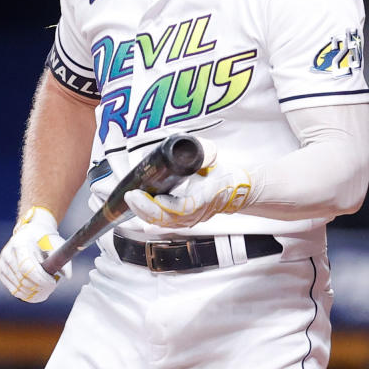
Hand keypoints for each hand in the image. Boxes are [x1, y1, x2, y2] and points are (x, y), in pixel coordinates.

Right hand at [0, 206, 70, 302]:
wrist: (30, 234)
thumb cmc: (45, 239)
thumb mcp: (55, 243)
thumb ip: (61, 257)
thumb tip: (68, 276)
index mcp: (19, 244)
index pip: (27, 267)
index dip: (40, 278)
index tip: (53, 282)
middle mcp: (7, 255)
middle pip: (22, 279)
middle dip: (40, 287)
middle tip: (52, 287)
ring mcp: (2, 265)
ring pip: (18, 287)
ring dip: (34, 293)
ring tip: (47, 289)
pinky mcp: (2, 273)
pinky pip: (14, 290)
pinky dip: (27, 295)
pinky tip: (38, 293)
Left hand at [124, 164, 250, 227]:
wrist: (236, 190)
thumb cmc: (225, 176)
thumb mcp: (213, 160)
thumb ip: (201, 152)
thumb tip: (186, 145)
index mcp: (204, 198)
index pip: (181, 208)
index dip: (164, 205)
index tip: (150, 195)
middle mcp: (196, 213)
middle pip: (167, 219)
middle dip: (145, 208)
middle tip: (132, 195)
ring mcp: (190, 219)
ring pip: (163, 223)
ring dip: (145, 213)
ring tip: (133, 200)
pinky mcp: (185, 221)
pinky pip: (165, 224)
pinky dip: (151, 219)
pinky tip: (141, 219)